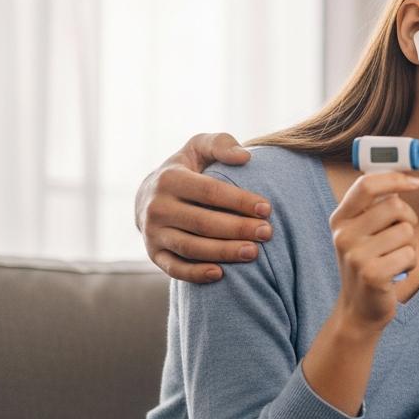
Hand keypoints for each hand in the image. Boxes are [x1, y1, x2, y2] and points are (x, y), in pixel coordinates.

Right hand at [135, 133, 272, 282]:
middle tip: (267, 233)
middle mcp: (157, 207)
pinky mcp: (154, 254)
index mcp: (170, 179)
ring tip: (254, 252)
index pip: (209, 192)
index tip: (267, 208)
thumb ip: (221, 144)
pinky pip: (175, 269)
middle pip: (202, 223)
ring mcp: (153, 233)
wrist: (150, 196)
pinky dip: (196, 274)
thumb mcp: (199, 147)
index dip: (240, 201)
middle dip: (238, 229)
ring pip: (191, 247)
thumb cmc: (189, 169)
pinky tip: (221, 274)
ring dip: (224, 252)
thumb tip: (244, 158)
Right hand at [329, 171, 418, 331]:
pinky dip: (411, 263)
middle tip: (402, 235)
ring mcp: (356, 255)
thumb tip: (404, 176)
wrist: (358, 309)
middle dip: (408, 219)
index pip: (367, 185)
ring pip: (406, 231)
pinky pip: (410, 254)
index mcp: (340, 219)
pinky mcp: (373, 274)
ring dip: (410, 245)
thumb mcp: (363, 232)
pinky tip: (397, 273)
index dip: (395, 178)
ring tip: (394, 258)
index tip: (415, 182)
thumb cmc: (368, 263)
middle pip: (395, 206)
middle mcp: (344, 235)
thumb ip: (376, 206)